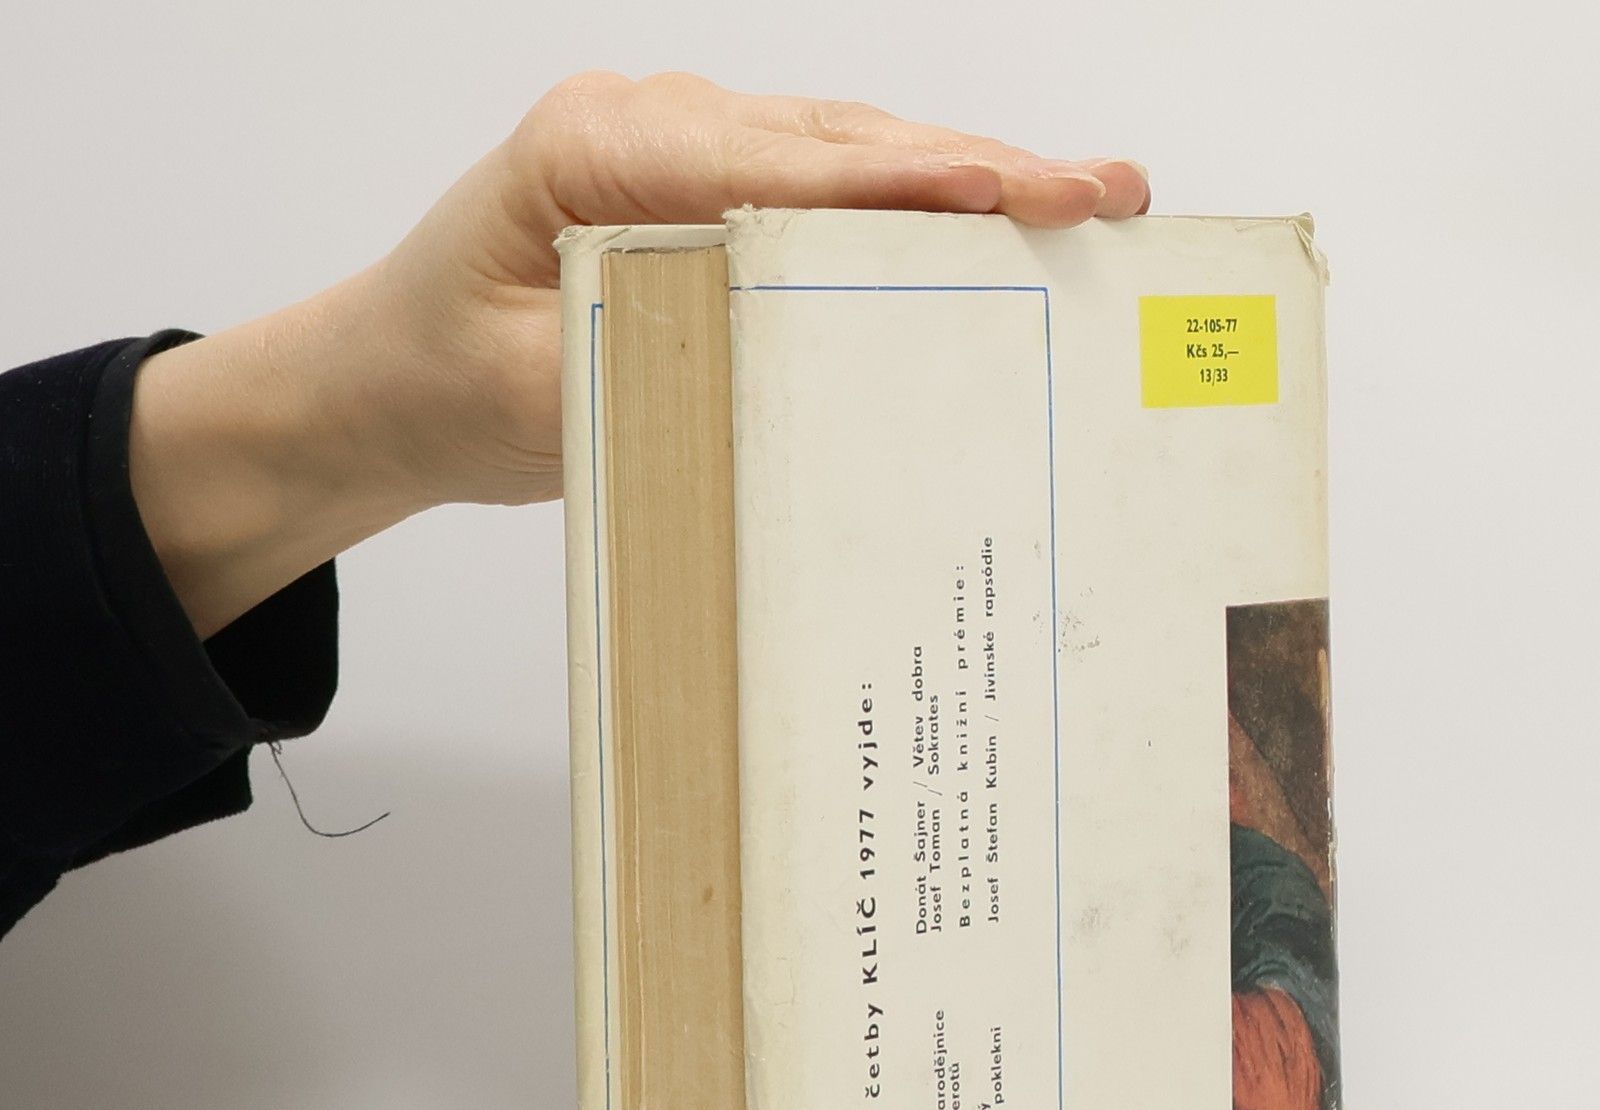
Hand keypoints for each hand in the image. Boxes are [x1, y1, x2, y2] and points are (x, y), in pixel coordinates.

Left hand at [130, 73, 1150, 635]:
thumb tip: (784, 362)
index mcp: (598, 149)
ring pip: (852, 152)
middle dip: (980, 166)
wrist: (395, 377)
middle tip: (1102, 191)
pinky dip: (919, 204)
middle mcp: (654, 123)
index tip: (1002, 190)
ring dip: (970, 177)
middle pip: (842, 142)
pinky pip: (832, 185)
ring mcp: (689, 145)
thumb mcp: (538, 393)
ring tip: (1086, 200)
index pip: (776, 165)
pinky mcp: (715, 187)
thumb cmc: (453, 377)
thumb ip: (653, 362)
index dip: (900, 181)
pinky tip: (1001, 219)